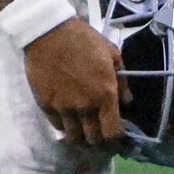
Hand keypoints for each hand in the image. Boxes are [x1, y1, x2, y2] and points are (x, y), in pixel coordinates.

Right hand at [24, 17, 128, 145]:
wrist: (48, 33)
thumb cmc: (84, 40)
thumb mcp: (112, 55)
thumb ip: (122, 82)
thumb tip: (127, 102)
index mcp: (105, 94)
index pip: (112, 132)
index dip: (116, 140)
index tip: (117, 136)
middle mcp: (85, 107)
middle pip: (93, 139)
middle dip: (99, 140)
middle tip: (100, 134)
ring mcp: (64, 108)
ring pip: (74, 137)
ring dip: (81, 136)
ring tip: (83, 130)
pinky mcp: (46, 105)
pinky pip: (57, 126)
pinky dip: (65, 126)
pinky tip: (68, 119)